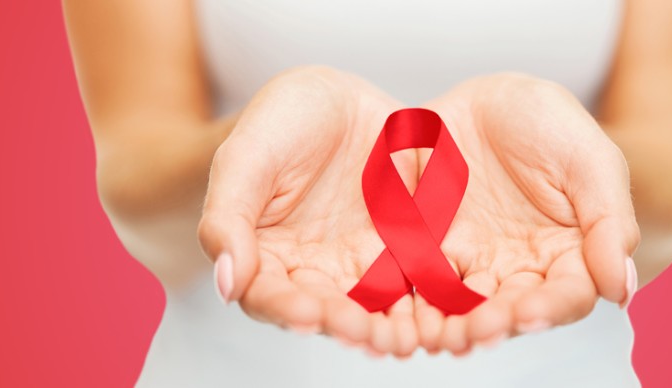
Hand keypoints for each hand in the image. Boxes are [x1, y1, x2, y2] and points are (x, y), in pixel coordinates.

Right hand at [197, 66, 426, 356]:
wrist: (338, 99)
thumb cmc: (278, 124)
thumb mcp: (247, 157)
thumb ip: (228, 217)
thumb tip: (227, 284)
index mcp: (265, 259)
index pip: (269, 296)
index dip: (286, 308)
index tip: (308, 314)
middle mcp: (314, 274)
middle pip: (327, 312)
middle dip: (346, 326)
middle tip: (364, 333)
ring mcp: (363, 267)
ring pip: (377, 308)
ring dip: (390, 327)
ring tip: (405, 336)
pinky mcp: (407, 253)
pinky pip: (421, 283)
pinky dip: (431, 301)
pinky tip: (444, 308)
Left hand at [414, 73, 641, 354]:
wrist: (487, 98)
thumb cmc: (550, 123)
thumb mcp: (590, 160)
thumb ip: (609, 222)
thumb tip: (621, 292)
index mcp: (570, 254)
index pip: (568, 294)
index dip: (551, 308)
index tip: (530, 313)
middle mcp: (521, 270)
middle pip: (512, 310)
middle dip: (496, 323)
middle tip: (478, 330)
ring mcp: (472, 263)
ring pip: (464, 307)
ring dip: (453, 325)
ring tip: (442, 333)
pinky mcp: (426, 251)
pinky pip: (417, 283)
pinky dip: (412, 304)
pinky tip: (405, 313)